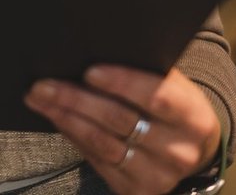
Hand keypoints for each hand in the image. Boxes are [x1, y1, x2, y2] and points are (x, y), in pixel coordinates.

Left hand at [24, 65, 220, 193]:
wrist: (194, 150)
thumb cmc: (175, 107)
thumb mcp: (174, 86)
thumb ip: (146, 72)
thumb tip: (94, 55)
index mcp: (194, 118)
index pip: (157, 96)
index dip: (123, 83)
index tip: (89, 71)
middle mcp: (179, 151)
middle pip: (121, 121)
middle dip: (76, 99)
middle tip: (44, 84)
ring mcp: (158, 176)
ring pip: (103, 144)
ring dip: (66, 119)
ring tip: (41, 100)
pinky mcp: (137, 191)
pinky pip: (98, 161)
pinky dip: (74, 137)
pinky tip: (59, 120)